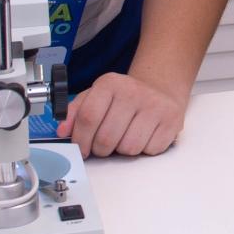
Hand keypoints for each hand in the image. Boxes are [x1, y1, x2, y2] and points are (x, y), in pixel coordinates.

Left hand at [58, 72, 185, 157]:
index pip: (88, 117)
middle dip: (101, 149)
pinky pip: (149, 150)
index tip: (81, 149)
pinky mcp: (172, 120)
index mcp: (110, 83)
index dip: (81, 139)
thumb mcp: (96, 96)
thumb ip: (75, 113)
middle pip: (107, 138)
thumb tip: (62, 131)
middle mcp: (133, 91)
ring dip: (123, 150)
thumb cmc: (123, 97)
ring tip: (125, 137)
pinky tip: (143, 136)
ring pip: (129, 148)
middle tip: (104, 145)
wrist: (159, 88)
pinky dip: (144, 149)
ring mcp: (155, 105)